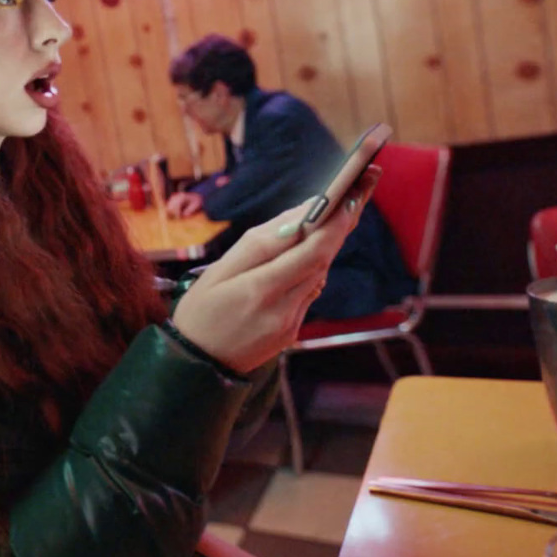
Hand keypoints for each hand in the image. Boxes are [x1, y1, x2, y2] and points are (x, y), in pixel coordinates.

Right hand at [171, 167, 381, 373]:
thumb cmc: (199, 313)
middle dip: (342, 224)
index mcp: (261, 289)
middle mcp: (284, 309)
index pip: (312, 251)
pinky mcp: (292, 332)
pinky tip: (306, 251)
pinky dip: (310, 268)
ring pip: (318, 275)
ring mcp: (291, 324)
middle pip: (323, 260)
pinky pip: (308, 292)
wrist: (195, 367)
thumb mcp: (217, 272)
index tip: (352, 193)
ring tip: (339, 209)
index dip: (335, 222)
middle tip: (360, 189)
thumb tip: (299, 218)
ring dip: (327, 244)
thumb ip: (259, 245)